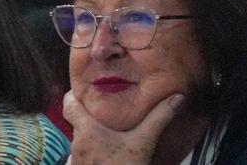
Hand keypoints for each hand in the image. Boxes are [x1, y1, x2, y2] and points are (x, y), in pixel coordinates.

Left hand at [61, 89, 183, 162]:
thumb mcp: (143, 143)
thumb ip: (158, 118)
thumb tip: (177, 97)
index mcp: (87, 130)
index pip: (69, 104)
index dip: (74, 94)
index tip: (86, 89)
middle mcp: (77, 143)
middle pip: (76, 121)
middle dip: (90, 116)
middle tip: (106, 109)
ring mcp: (76, 160)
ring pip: (80, 139)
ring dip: (91, 135)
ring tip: (109, 132)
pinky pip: (82, 156)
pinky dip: (92, 151)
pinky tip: (107, 153)